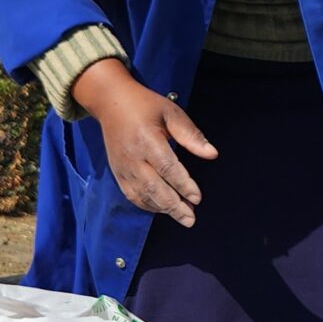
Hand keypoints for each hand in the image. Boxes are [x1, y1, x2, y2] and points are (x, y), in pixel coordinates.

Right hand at [73, 59, 216, 227]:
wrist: (110, 102)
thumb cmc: (145, 106)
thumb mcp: (171, 112)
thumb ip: (190, 135)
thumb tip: (212, 154)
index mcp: (146, 140)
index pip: (167, 167)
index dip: (183, 185)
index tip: (197, 198)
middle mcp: (132, 157)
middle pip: (153, 187)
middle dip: (173, 206)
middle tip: (191, 219)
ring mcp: (122, 167)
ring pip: (142, 195)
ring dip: (163, 208)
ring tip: (183, 216)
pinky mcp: (117, 172)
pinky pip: (132, 195)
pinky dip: (147, 205)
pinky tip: (163, 209)